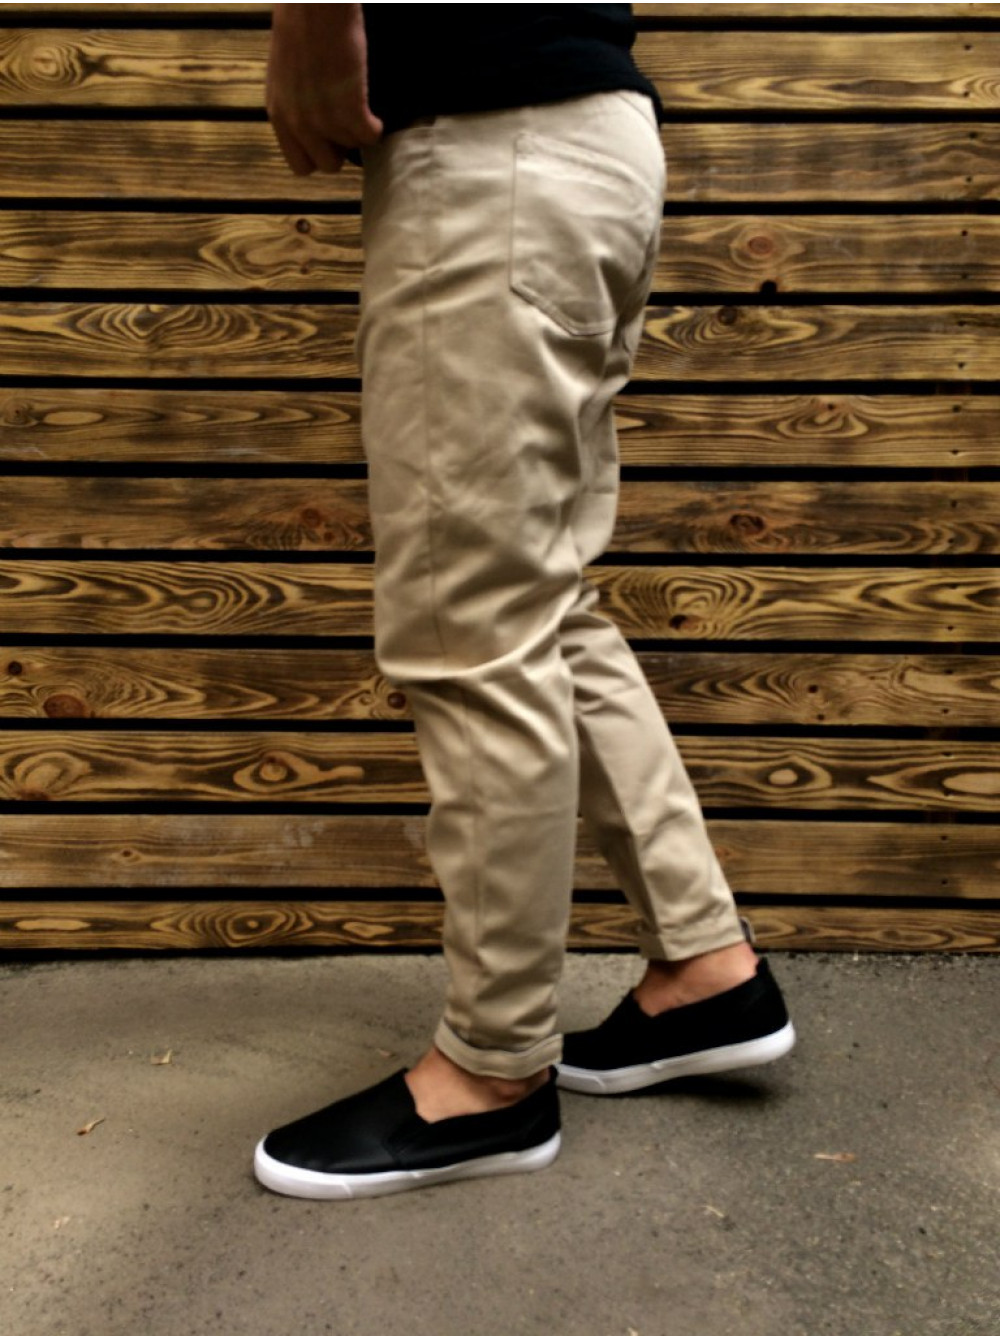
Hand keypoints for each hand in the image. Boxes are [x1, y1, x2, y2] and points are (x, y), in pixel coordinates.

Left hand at [266, 3, 382, 174]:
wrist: (315, 8)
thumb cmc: (299, 29)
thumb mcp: (284, 77)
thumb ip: (294, 106)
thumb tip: (312, 125)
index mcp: (279, 115)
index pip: (300, 165)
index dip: (317, 155)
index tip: (327, 141)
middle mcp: (299, 124)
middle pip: (328, 164)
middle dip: (340, 148)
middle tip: (347, 125)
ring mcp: (325, 119)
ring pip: (351, 148)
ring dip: (358, 131)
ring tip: (359, 108)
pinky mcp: (351, 110)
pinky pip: (370, 136)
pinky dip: (376, 127)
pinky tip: (374, 113)